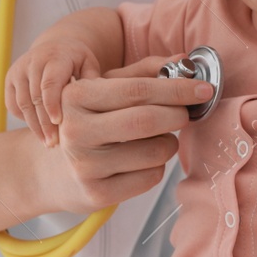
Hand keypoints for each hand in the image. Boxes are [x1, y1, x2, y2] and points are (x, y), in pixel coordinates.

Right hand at [6, 39, 102, 146]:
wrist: (55, 46)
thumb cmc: (77, 61)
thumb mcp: (89, 64)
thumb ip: (92, 82)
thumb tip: (96, 103)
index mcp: (55, 56)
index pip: (49, 84)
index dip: (52, 105)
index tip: (59, 123)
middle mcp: (32, 61)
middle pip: (35, 97)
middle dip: (44, 123)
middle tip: (54, 143)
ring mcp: (18, 70)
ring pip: (22, 103)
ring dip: (34, 126)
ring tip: (48, 143)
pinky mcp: (9, 79)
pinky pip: (13, 105)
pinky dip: (25, 119)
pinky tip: (39, 132)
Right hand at [32, 55, 214, 214]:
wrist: (52, 171)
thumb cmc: (88, 122)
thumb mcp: (105, 90)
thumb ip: (144, 73)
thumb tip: (184, 61)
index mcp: (76, 96)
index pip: (137, 90)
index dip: (176, 89)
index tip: (204, 89)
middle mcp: (75, 131)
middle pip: (146, 121)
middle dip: (177, 115)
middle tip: (185, 114)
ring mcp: (85, 166)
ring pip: (154, 152)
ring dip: (169, 143)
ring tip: (158, 139)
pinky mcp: (96, 195)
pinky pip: (150, 178)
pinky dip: (157, 167)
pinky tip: (142, 161)